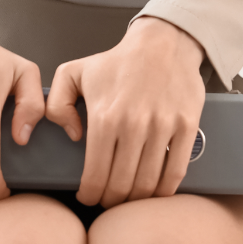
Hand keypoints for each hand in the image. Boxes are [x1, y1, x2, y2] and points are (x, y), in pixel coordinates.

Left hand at [45, 16, 206, 208]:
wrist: (162, 42)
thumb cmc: (117, 62)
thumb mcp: (72, 72)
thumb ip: (55, 105)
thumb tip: (72, 136)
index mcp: (105, 117)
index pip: (95, 175)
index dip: (90, 195)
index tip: (88, 198)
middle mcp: (134, 125)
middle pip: (122, 185)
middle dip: (111, 201)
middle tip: (108, 200)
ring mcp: (163, 126)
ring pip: (148, 184)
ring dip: (136, 200)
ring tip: (128, 197)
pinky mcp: (186, 126)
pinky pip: (176, 172)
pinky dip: (164, 191)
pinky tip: (155, 192)